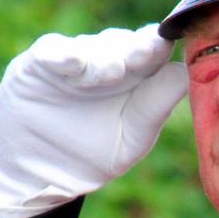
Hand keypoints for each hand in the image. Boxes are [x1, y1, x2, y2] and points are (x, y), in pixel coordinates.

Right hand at [0, 25, 186, 207]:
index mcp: (136, 76)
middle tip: (148, 50)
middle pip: (125, 44)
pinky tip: (67, 61)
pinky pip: (51, 52)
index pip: (154, 52)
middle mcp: (106, 61)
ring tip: (108, 73)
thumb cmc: (92, 155)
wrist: (38, 174)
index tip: (169, 47)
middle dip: (137, 48)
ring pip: (91, 46)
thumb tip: (181, 73)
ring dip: (101, 58)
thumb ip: (155, 108)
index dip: (160, 48)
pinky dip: (59, 55)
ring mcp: (72, 61)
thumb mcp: (130, 139)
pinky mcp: (37, 64)